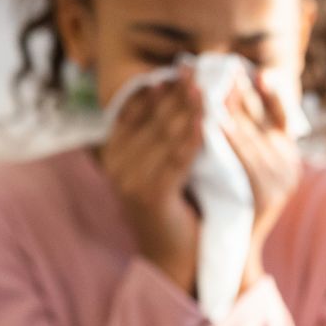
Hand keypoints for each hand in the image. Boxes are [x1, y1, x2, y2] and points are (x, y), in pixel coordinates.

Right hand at [99, 64, 204, 293]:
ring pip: (164, 135)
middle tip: (199, 67)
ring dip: (188, 108)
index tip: (183, 66)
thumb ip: (166, 133)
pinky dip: (192, 138)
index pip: (136, 108)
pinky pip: (175, 160)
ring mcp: (129, 180)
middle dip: (177, 91)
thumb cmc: (181, 208)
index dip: (160, 86)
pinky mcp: (149, 195)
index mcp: (117, 151)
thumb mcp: (169, 164)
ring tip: (208, 85)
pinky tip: (208, 121)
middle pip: (152, 117)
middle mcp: (117, 163)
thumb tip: (181, 89)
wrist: (179, 259)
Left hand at [221, 69, 304, 296]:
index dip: (270, 90)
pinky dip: (232, 142)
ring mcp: (280, 183)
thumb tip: (224, 89)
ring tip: (214, 88)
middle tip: (218, 67)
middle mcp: (289, 164)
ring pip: (256, 138)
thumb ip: (240, 133)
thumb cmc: (228, 202)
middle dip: (240, 92)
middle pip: (264, 119)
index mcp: (286, 153)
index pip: (280, 112)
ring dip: (234, 111)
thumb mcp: (239, 163)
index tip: (253, 69)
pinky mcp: (267, 198)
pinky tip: (212, 124)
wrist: (232, 253)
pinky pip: (248, 164)